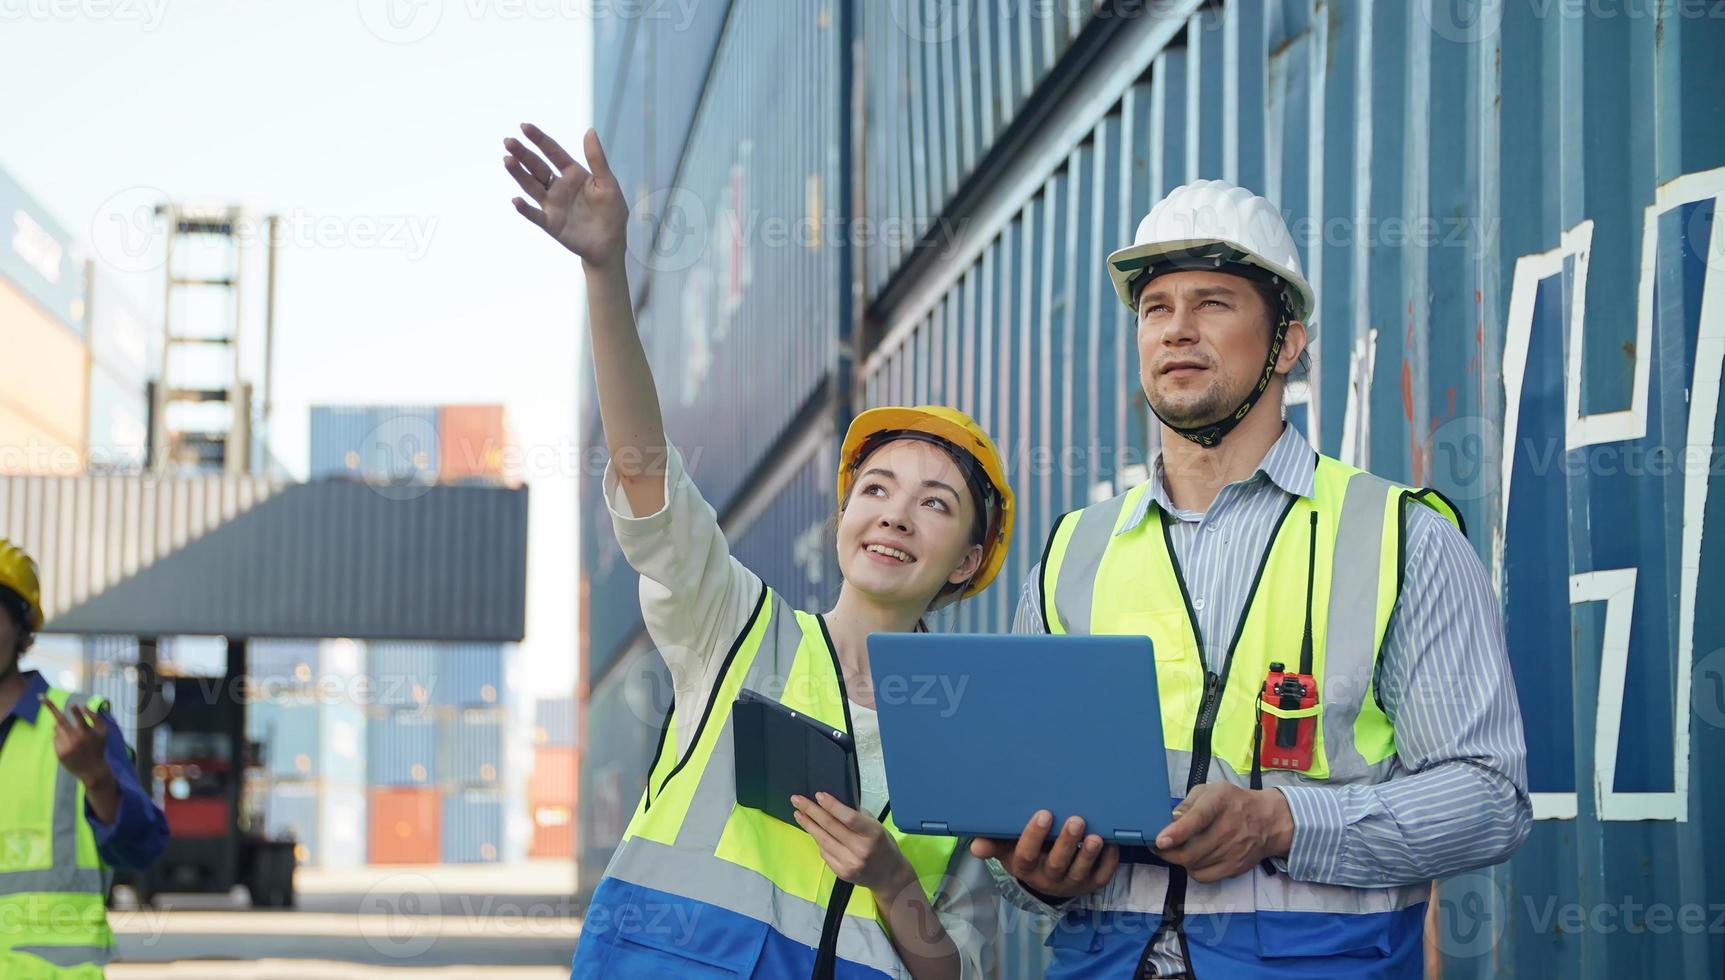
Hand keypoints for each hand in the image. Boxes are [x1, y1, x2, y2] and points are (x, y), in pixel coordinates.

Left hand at [42, 697, 110, 787]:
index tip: (73, 705)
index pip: (79, 718)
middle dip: (50, 707)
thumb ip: (96, 717)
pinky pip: (55, 739)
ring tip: (72, 737)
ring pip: (57, 729)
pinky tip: (69, 745)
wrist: (92, 769)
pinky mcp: (59, 752)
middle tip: (41, 697)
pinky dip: (60, 738)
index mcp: (86, 732)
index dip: (76, 711)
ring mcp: (65, 746)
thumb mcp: (104, 732)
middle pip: (60, 720)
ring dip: (61, 728)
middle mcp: (75, 738)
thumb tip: (84, 706)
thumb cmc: (98, 747)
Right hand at [504, 123, 628, 268]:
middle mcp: (559, 186)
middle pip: (537, 167)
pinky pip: (535, 215)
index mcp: (573, 173)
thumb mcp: (607, 183)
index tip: (525, 126)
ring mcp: (552, 205)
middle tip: (508, 141)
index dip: (539, 139)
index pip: (553, 152)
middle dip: (523, 154)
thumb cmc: (612, 212)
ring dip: (519, 174)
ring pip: (531, 186)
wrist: (611, 244)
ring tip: (507, 160)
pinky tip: (516, 200)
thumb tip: (589, 130)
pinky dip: (525, 209)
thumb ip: (597, 159)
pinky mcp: (550, 223)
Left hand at [791, 793, 915, 894]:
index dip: (832, 805)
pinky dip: (817, 840)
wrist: (889, 876)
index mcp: (873, 834)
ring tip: (798, 813)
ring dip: (808, 825)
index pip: (848, 817)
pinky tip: (812, 831)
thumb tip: (833, 803)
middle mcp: (860, 849)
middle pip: (830, 827)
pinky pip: (824, 852)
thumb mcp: (876, 826)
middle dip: (811, 811)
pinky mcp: (841, 873)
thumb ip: (857, 816)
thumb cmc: (883, 845)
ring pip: (822, 840)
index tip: (818, 794)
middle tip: (796, 799)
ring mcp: (850, 863)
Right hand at [969, 810, 1117, 899]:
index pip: (1026, 855)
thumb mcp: (1006, 849)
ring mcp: (1071, 883)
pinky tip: (1112, 844)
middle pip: (1057, 864)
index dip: (1034, 837)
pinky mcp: (1090, 884)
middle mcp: (1048, 878)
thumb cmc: (1025, 853)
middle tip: (1075, 820)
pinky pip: (1101, 876)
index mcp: (1025, 867)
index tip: (1043, 813)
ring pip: (1080, 872)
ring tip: (1095, 836)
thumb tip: (975, 846)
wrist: (1043, 879)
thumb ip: (993, 844)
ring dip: (1088, 854)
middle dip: (1066, 843)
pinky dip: (1108, 862)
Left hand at [1153, 782, 1292, 882]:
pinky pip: (1204, 877)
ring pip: (1194, 866)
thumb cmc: (1233, 802)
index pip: (1197, 819)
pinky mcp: (1235, 868)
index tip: (1160, 841)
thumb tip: (1170, 820)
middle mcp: (1228, 828)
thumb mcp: (1210, 791)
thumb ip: (1188, 803)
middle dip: (1168, 853)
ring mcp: (1233, 851)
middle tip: (1161, 847)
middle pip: (1190, 852)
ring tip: (1179, 849)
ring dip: (1181, 860)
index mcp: (1219, 802)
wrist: (1268, 821)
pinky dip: (1193, 870)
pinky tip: (1194, 859)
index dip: (1177, 832)